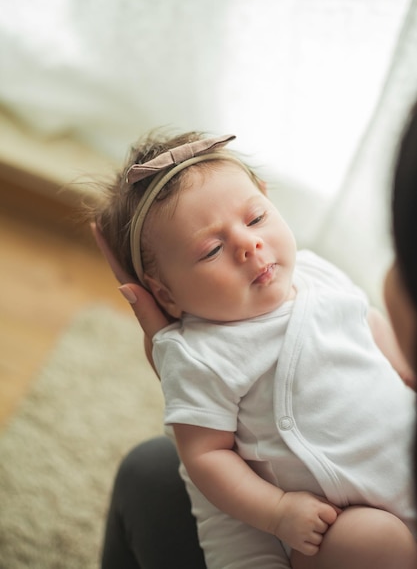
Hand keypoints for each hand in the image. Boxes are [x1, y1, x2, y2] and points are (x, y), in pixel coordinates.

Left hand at [91, 222, 169, 361]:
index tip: (97, 225)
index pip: (125, 273)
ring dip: (148, 247)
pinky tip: (175, 248)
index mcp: (146, 307)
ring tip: (144, 218)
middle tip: (120, 210)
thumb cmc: (177, 370)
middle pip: (138, 265)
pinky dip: (170, 263)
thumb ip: (147, 315)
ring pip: (156, 271)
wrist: (202, 386)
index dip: (111, 250)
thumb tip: (124, 286)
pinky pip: (174, 280)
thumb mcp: (161, 343)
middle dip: (129, 239)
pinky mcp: (183, 310)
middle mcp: (153, 303)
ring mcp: (167, 306)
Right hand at [273, 491, 339, 555]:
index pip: (333, 516)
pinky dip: (312, 545)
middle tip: (310, 520)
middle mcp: (311, 520)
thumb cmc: (295, 502)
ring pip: (321, 540)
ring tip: (306, 528)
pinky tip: (306, 537)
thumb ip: (327, 503)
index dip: (328, 516)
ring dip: (316, 536)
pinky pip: (314, 549)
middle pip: (327, 528)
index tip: (320, 514)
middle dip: (321, 525)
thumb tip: (342, 513)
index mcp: (314, 507)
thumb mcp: (310, 496)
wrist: (275, 511)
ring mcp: (304, 533)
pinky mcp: (298, 544)